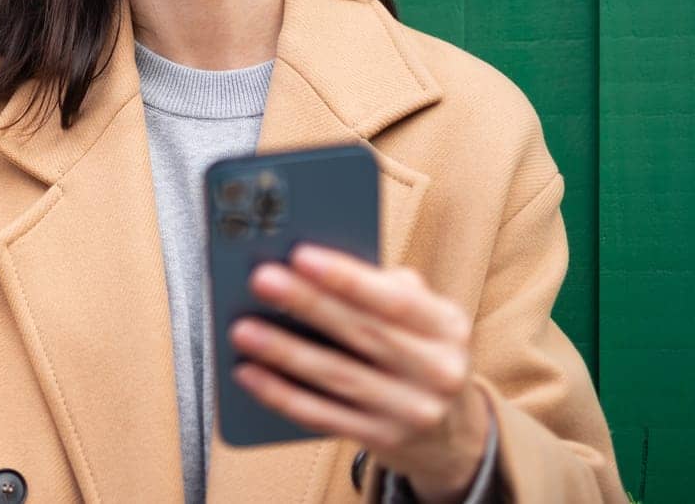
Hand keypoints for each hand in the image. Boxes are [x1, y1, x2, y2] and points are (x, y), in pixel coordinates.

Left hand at [229, 244, 490, 502]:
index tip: (300, 254)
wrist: (452, 435)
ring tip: (242, 329)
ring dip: (285, 352)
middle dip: (308, 304)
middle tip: (261, 280)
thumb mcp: (423, 317)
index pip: (396, 298)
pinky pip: (323, 416)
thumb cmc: (417, 352)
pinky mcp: (383, 441)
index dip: (346, 277)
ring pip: (338, 377)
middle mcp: (438, 371)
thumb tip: (310, 264)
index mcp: (447, 326)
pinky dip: (282, 395)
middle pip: (363, 334)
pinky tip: (249, 374)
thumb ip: (381, 287)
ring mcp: (412, 412)